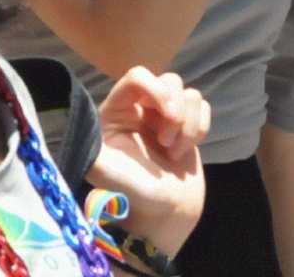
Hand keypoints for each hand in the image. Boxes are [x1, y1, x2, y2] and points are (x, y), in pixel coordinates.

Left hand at [87, 67, 208, 256]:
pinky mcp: (186, 126)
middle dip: (176, 111)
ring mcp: (164, 117)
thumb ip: (95, 147)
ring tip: (175, 153)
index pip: (137, 76)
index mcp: (116, 112)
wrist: (163, 217)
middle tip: (167, 143)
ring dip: (188, 124)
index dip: (157, 90)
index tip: (168, 117)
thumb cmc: (131, 195)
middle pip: (168, 81)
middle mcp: (139, 109)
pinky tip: (185, 151)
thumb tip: (90, 128)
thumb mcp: (105, 172)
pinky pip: (202, 106)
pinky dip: (200, 127)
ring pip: (188, 93)